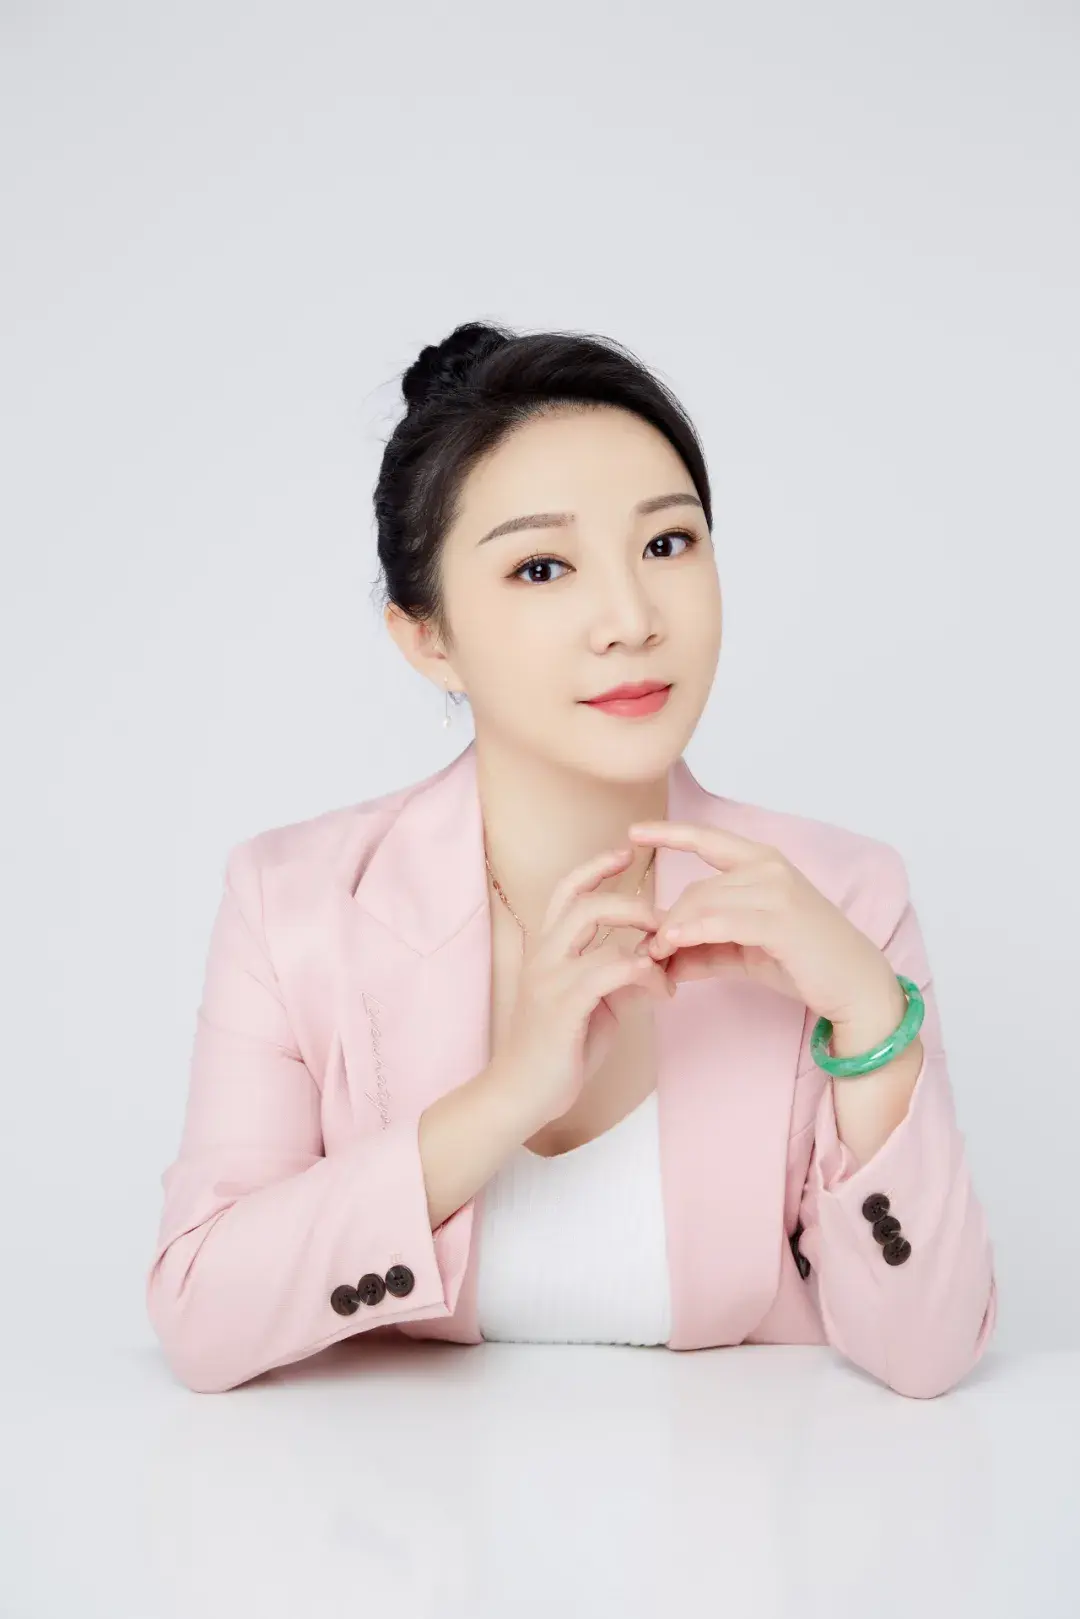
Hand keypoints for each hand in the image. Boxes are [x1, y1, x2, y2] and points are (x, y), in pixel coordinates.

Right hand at [491, 846, 674, 1132]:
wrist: (522, 1094)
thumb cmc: (559, 1050)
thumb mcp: (595, 1005)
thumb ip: (620, 978)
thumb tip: (656, 962)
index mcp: (546, 950)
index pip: (566, 891)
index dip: (595, 867)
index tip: (626, 853)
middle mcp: (543, 955)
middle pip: (585, 900)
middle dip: (632, 901)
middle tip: (665, 919)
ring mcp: (549, 978)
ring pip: (592, 922)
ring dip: (640, 931)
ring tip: (666, 954)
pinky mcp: (562, 1005)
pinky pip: (608, 969)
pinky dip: (642, 971)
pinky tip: (661, 988)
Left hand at [626, 820, 896, 1030]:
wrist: (854, 984)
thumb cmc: (802, 961)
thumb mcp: (743, 951)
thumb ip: (703, 947)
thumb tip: (658, 956)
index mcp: (762, 863)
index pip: (708, 839)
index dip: (669, 833)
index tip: (634, 831)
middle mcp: (769, 868)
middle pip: (695, 889)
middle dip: (666, 920)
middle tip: (647, 951)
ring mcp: (777, 891)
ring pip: (703, 904)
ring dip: (672, 932)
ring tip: (654, 957)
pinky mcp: (780, 920)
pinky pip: (722, 922)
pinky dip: (692, 933)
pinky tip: (672, 945)